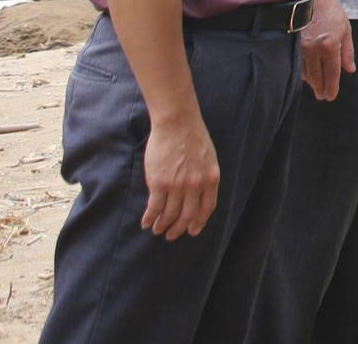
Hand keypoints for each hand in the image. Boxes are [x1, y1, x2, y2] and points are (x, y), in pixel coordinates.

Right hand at [141, 113, 219, 239]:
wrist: (177, 123)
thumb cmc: (193, 137)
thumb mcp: (209, 159)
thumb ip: (205, 177)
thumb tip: (197, 196)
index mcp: (211, 179)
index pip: (206, 209)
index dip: (198, 223)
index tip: (192, 231)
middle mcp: (196, 186)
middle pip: (187, 216)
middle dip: (179, 229)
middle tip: (171, 235)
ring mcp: (177, 185)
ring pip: (169, 214)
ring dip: (162, 225)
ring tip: (158, 230)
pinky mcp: (159, 183)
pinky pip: (154, 207)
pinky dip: (149, 218)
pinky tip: (146, 223)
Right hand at [300, 0, 355, 101]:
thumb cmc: (331, 12)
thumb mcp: (345, 30)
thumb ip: (347, 52)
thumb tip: (350, 70)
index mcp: (330, 45)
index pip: (331, 72)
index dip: (332, 87)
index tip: (331, 96)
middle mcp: (314, 48)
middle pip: (317, 76)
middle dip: (321, 88)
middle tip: (324, 97)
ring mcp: (301, 46)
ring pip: (306, 72)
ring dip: (312, 82)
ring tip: (317, 89)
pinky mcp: (292, 44)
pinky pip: (298, 64)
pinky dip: (303, 72)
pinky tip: (307, 76)